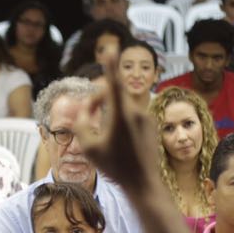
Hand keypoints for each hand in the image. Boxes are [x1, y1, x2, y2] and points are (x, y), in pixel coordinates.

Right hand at [75, 55, 160, 191]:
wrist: (143, 182)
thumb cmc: (115, 167)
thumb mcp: (89, 148)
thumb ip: (82, 123)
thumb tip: (86, 107)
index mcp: (121, 117)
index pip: (114, 84)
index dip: (110, 66)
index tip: (111, 49)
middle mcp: (137, 113)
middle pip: (113, 96)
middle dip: (99, 100)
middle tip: (86, 113)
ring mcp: (146, 117)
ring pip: (122, 106)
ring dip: (109, 112)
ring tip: (105, 137)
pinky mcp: (151, 123)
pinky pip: (131, 115)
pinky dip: (120, 120)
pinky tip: (119, 143)